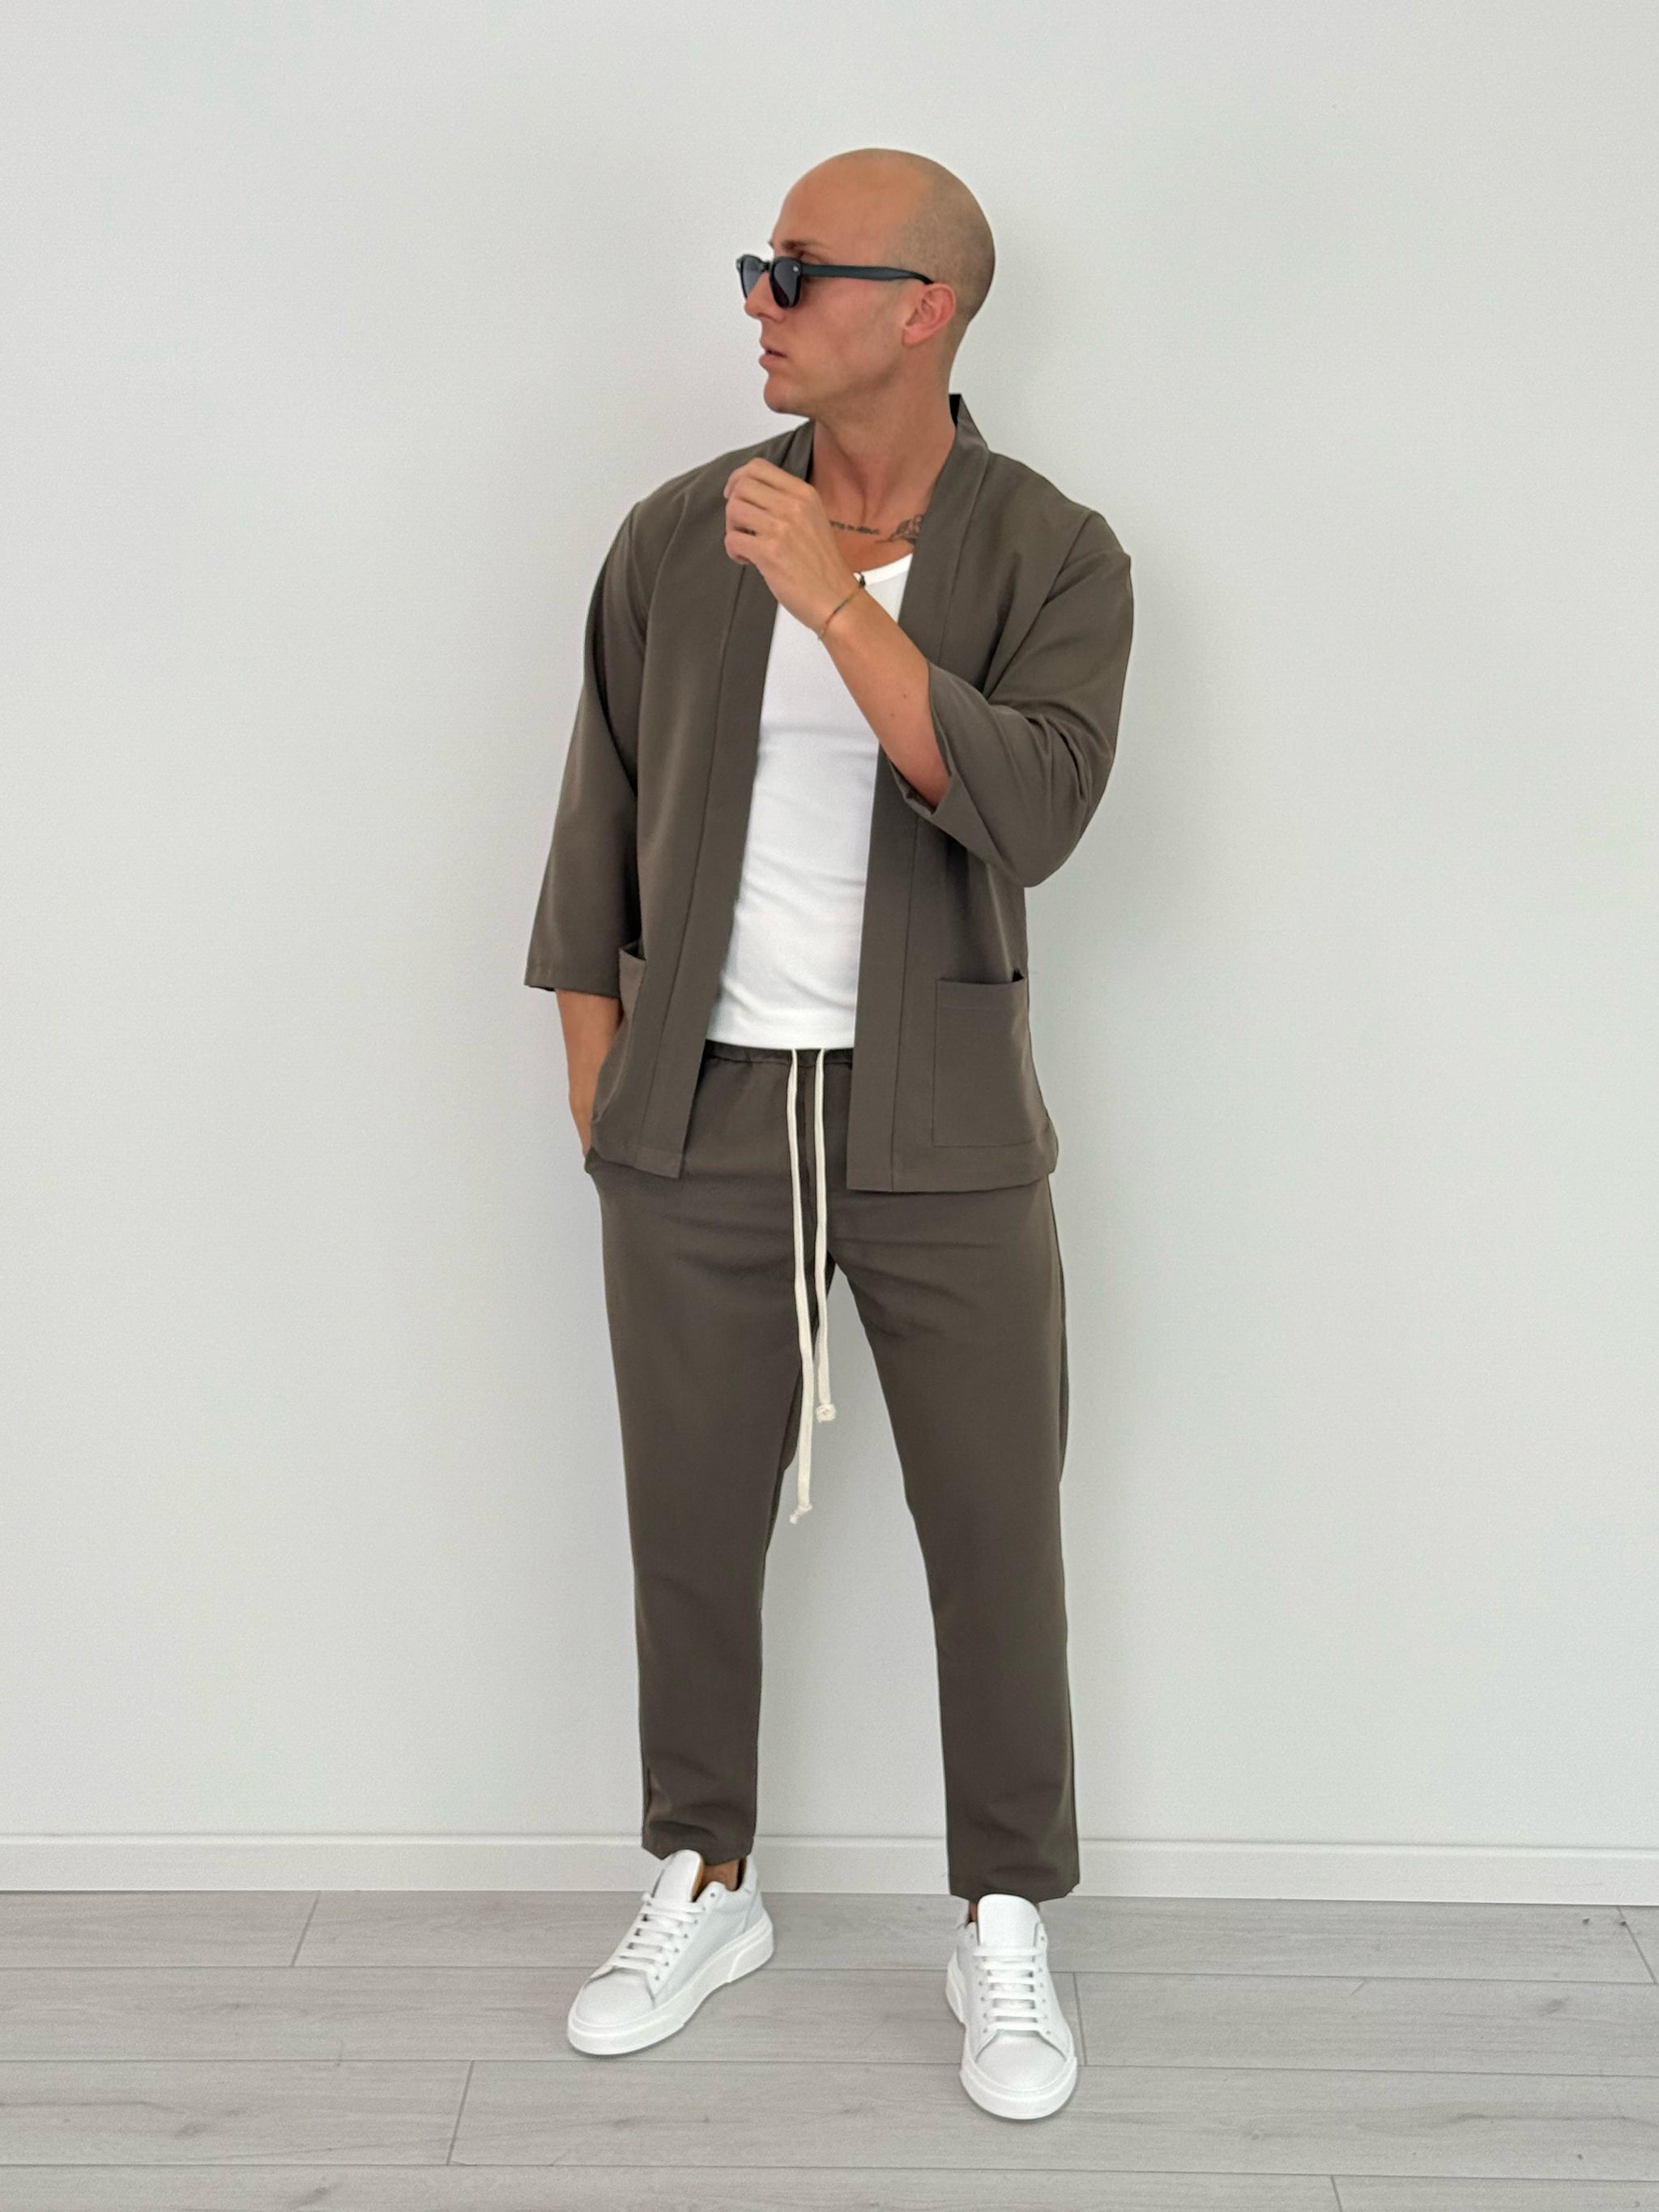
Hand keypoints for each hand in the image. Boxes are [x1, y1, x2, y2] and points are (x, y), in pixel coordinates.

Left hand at [723, 458, 861, 634]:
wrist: (836, 599)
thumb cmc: (823, 566)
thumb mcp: (814, 519)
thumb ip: (788, 504)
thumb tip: (752, 499)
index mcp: (804, 493)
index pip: (758, 467)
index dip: (738, 479)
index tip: (734, 495)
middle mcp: (793, 505)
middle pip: (741, 486)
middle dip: (733, 507)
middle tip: (742, 527)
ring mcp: (781, 527)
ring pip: (733, 509)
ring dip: (732, 528)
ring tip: (746, 545)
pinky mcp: (769, 552)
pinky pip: (732, 539)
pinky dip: (734, 551)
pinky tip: (748, 560)